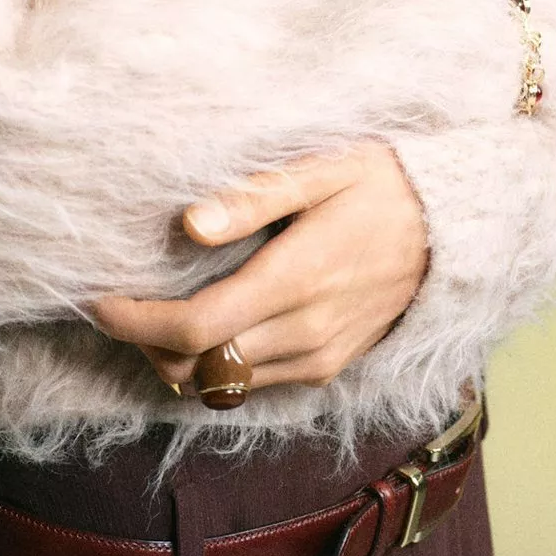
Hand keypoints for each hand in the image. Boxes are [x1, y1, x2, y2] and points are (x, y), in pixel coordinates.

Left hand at [88, 142, 429, 394]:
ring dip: (177, 363)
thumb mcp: (322, 167)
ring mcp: (319, 358)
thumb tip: (189, 224)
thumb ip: (253, 194)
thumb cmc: (382, 181)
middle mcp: (305, 333)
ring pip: (223, 388)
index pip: (194, 329)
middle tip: (118, 304)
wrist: (457, 224)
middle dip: (145, 345)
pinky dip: (216, 369)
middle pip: (198, 369)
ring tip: (151, 317)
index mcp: (296, 280)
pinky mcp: (329, 367)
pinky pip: (255, 386)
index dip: (135, 322)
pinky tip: (203, 329)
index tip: (98, 299)